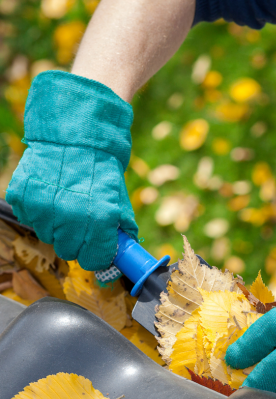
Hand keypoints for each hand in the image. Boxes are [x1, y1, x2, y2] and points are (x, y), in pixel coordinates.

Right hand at [5, 71, 137, 270]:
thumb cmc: (101, 168)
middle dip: (76, 242)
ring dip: (56, 226)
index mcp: (100, 219)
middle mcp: (70, 217)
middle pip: (68, 251)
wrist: (74, 135)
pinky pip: (30, 218)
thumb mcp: (119, 198)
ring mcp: (43, 208)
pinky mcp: (23, 198)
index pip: (94, 259)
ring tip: (64, 203)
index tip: (96, 249)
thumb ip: (121, 228)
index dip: (96, 256)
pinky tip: (49, 194)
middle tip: (80, 224)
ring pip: (47, 236)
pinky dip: (38, 211)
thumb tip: (125, 252)